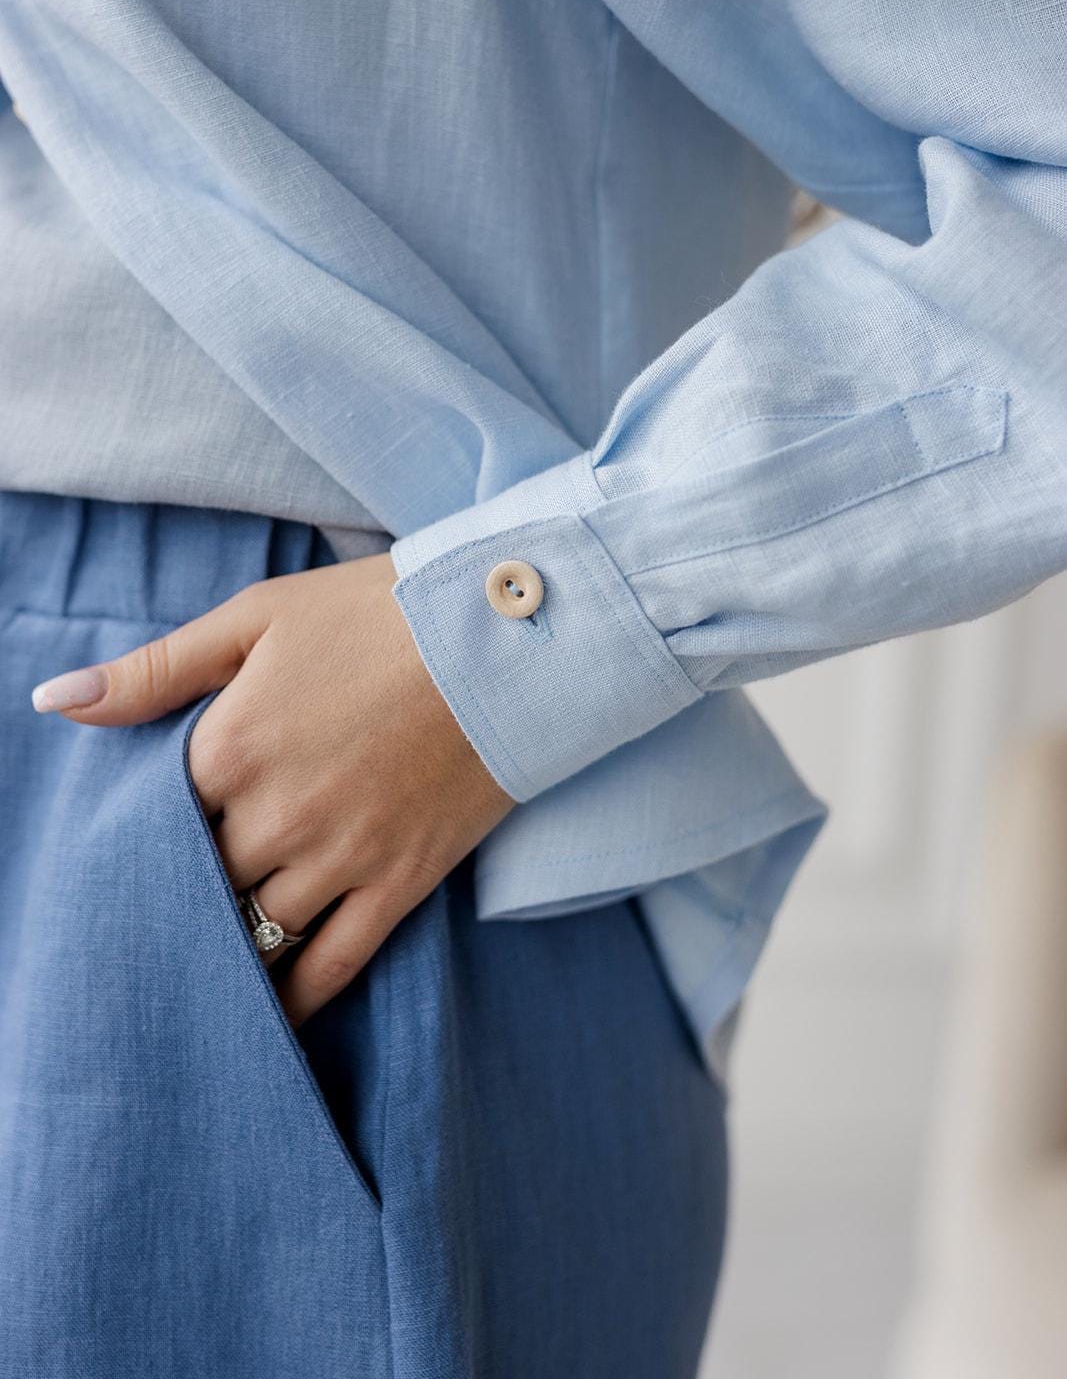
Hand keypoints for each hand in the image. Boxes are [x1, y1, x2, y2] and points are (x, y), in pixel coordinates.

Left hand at [31, 553, 515, 1025]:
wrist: (508, 638)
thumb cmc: (379, 613)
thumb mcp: (258, 616)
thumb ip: (155, 669)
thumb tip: (53, 700)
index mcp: (231, 747)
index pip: (155, 822)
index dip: (145, 837)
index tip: (142, 848)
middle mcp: (276, 815)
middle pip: (201, 885)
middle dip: (183, 897)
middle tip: (167, 913)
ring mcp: (340, 857)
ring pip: (257, 932)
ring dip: (228, 949)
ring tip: (205, 968)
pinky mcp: (399, 882)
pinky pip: (333, 964)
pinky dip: (295, 999)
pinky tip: (271, 1017)